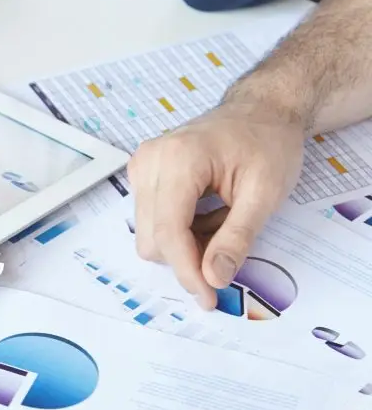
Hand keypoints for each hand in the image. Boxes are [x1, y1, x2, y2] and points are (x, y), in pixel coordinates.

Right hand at [128, 102, 304, 307]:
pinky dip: (179, 230)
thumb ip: (237, 238)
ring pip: (148, 233)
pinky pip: (150, 219)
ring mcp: (142, 165)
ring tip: (220, 226)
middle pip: (152, 237)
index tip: (209, 298)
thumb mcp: (265, 194)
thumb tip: (214, 278)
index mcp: (179, 160)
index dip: (187, 271)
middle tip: (227, 258)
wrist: (260, 110)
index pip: (168, 231)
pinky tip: (206, 216)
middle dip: (186, 259)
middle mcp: (149, 161)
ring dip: (183, 245)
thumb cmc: (268, 143)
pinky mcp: (142, 172)